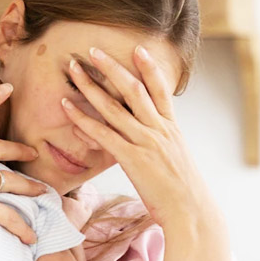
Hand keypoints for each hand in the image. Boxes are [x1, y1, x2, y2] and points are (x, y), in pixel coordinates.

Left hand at [59, 46, 219, 231]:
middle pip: (133, 90)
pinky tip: (67, 106)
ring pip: (114, 107)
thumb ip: (164, 145)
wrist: (192, 212)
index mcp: (172, 129)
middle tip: (93, 50)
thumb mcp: (177, 161)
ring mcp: (146, 143)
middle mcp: (159, 130)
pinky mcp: (133, 159)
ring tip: (74, 68)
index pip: (161, 90)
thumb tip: (153, 140)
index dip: (149, 68)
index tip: (137, 49)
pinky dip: (83, 118)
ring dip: (91, 85)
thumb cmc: (184, 193)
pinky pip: (103, 134)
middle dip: (112, 67)